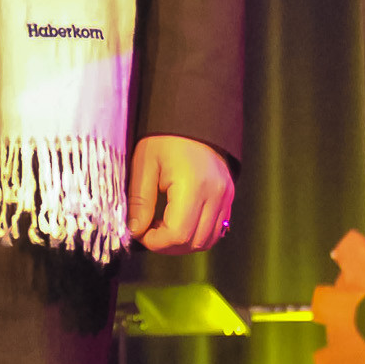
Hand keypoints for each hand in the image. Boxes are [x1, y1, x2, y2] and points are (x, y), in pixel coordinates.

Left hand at [127, 134, 234, 252]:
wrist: (191, 118)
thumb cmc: (165, 138)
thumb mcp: (144, 165)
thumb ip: (140, 202)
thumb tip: (136, 231)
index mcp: (194, 185)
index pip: (178, 234)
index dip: (156, 241)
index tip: (141, 231)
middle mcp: (216, 194)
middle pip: (194, 242)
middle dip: (168, 245)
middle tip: (149, 230)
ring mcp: (226, 196)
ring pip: (207, 240)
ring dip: (183, 242)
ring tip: (164, 225)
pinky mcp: (228, 196)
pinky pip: (216, 229)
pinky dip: (196, 233)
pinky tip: (179, 221)